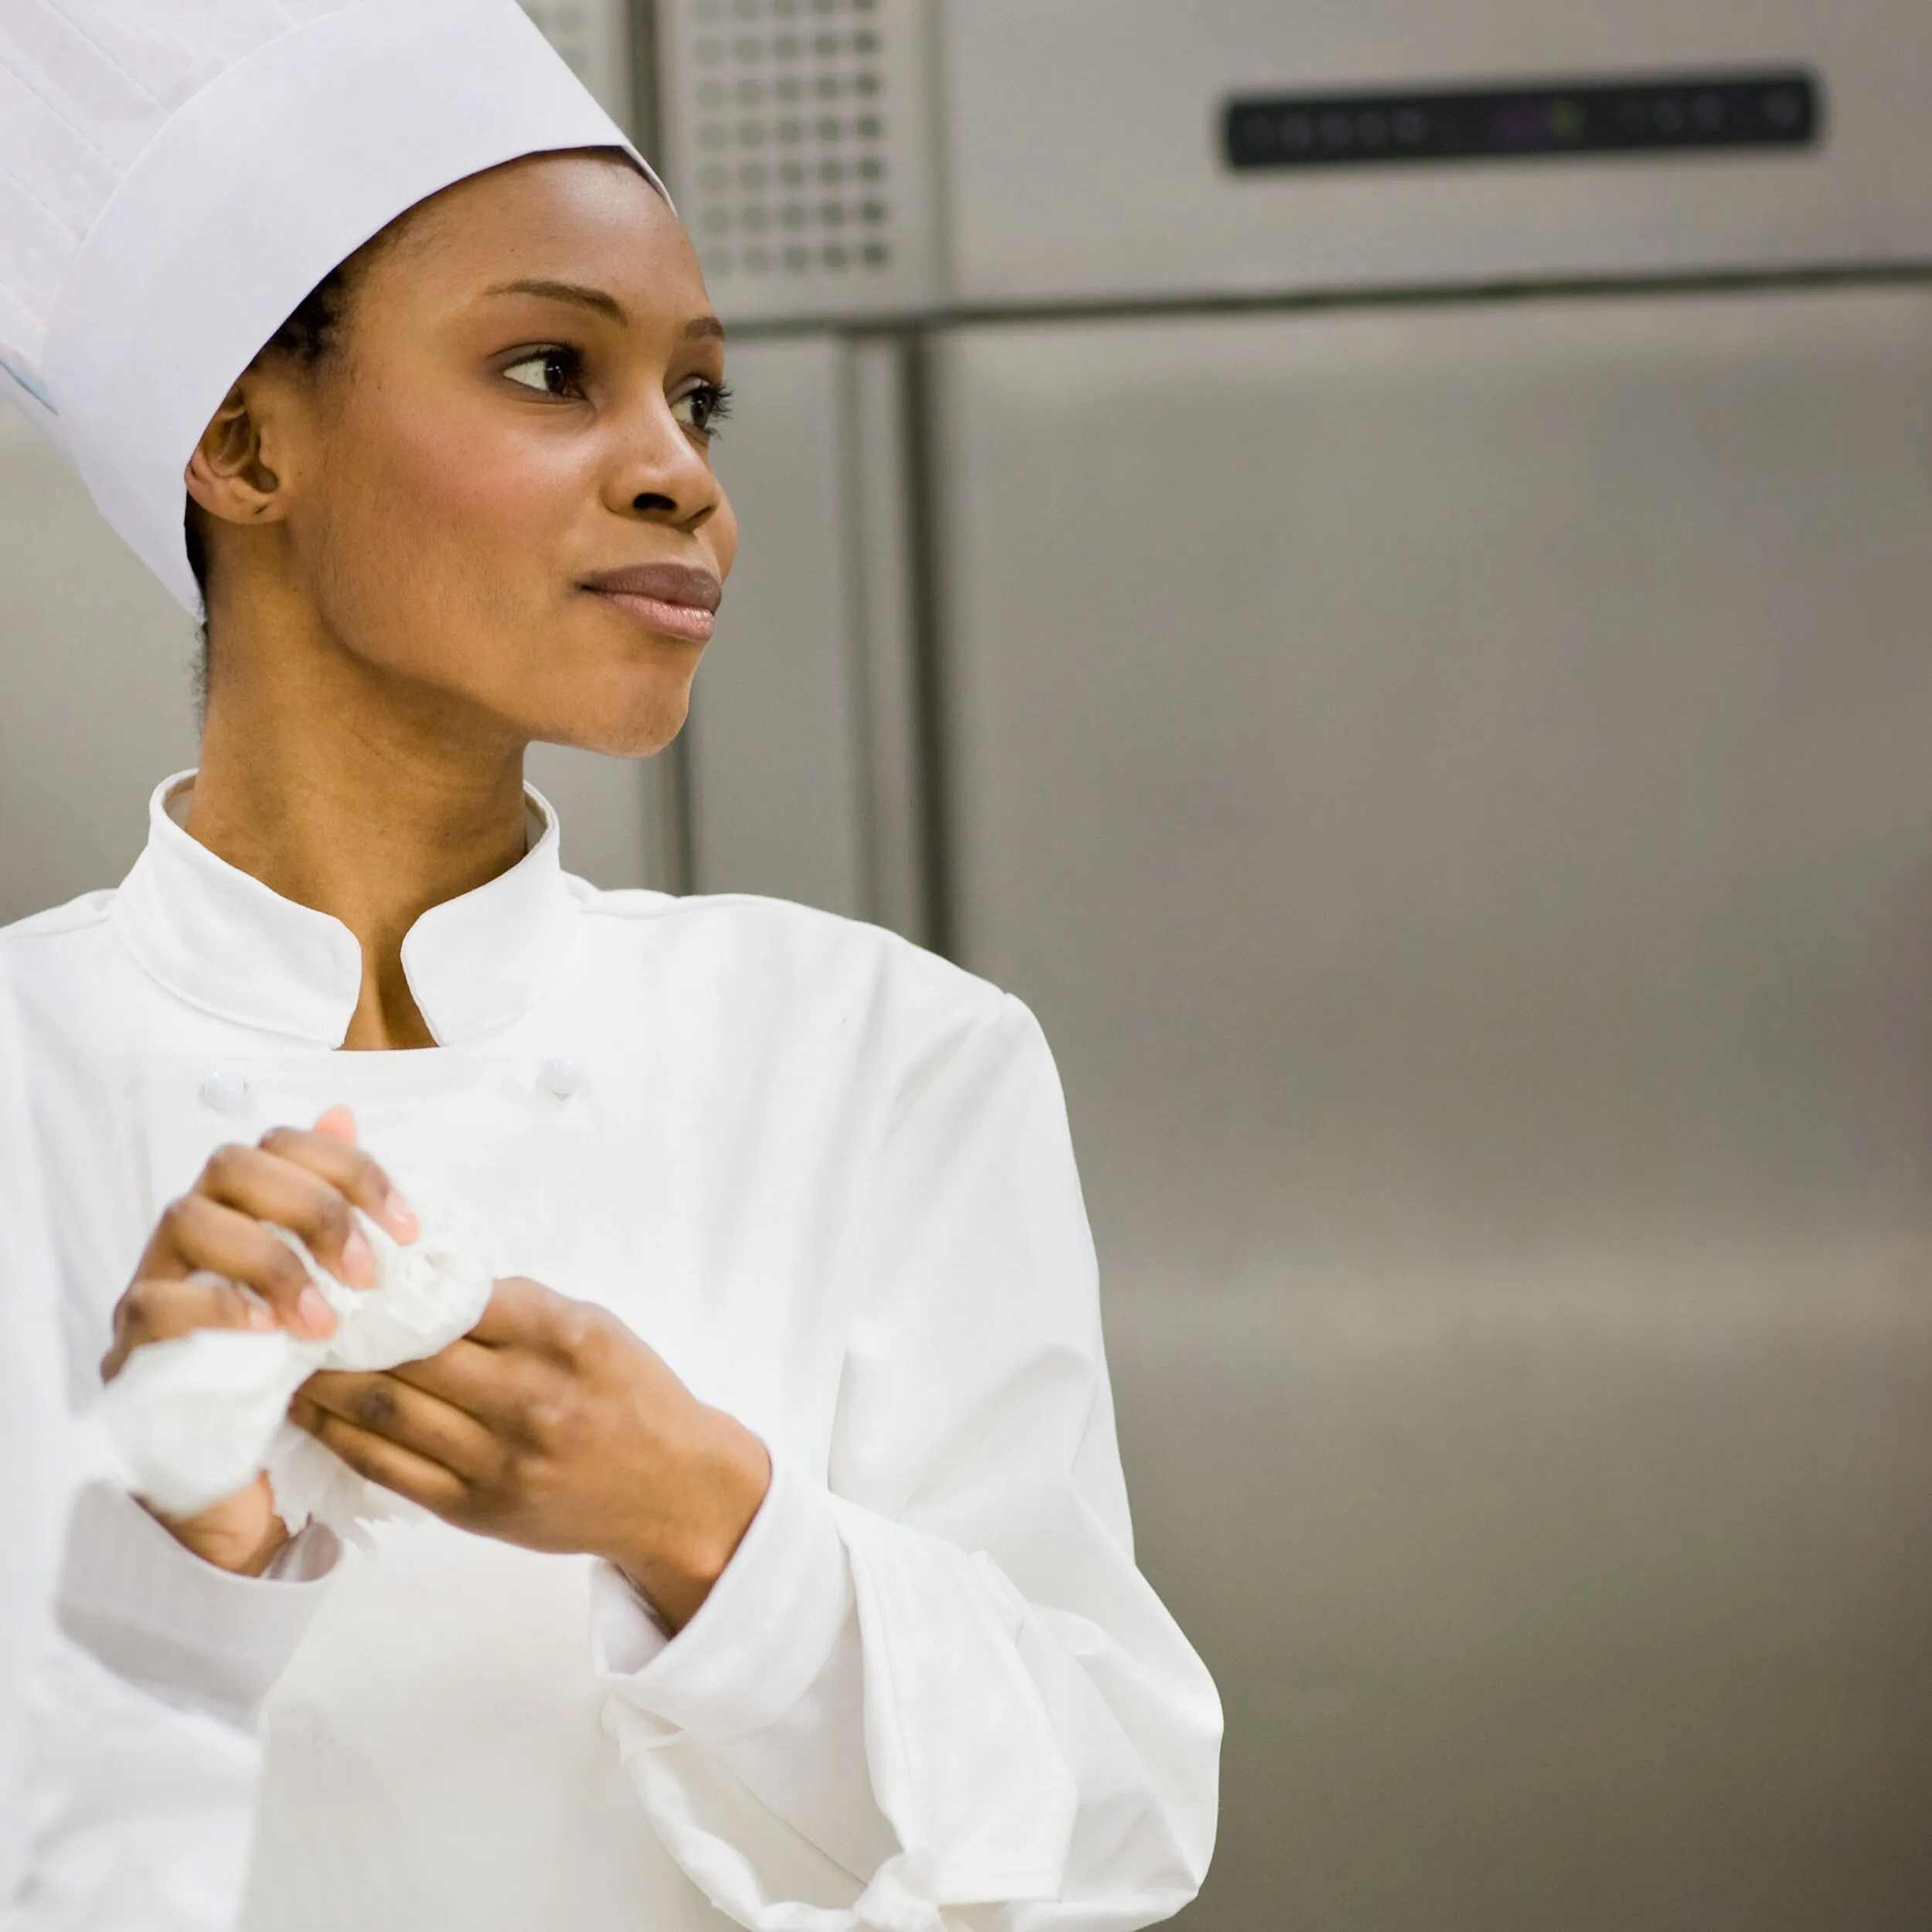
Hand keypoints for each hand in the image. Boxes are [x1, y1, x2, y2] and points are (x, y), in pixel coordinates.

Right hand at [104, 1107, 418, 1575]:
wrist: (245, 1496)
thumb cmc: (294, 1384)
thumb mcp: (335, 1300)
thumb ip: (342, 1220)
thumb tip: (345, 1114)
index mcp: (242, 1215)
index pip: (282, 1145)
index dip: (350, 1168)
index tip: (409, 1228)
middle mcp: (191, 1240)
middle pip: (232, 1165)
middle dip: (312, 1207)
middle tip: (366, 1275)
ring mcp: (153, 1288)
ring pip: (187, 1220)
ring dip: (271, 1262)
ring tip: (325, 1322)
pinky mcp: (130, 1351)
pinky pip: (153, 1305)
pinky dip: (217, 1311)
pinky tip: (268, 1337)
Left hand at [291, 1277, 771, 1628]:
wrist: (673, 1492)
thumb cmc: (633, 1397)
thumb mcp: (597, 1327)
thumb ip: (520, 1307)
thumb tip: (428, 1284)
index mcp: (564, 1338)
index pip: (457, 1298)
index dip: (395, 1283)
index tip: (350, 1268)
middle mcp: (529, 1398)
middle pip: (410, 1355)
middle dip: (345, 1330)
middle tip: (294, 1305)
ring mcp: (499, 1460)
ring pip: (386, 1412)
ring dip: (325, 1383)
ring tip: (287, 1355)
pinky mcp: (476, 1509)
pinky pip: (389, 1468)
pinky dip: (341, 1438)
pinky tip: (313, 1414)